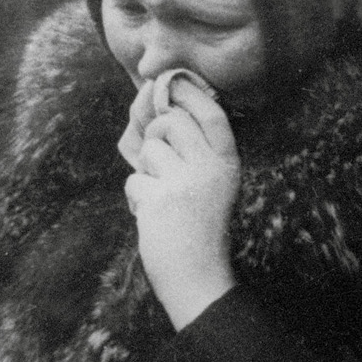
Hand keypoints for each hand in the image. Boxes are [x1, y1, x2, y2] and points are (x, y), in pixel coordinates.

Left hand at [121, 70, 241, 329]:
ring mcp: (185, 183)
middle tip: (160, 165)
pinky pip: (134, 181)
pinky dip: (137, 198)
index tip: (170, 83)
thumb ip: (188, 153)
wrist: (198, 278)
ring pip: (149, 150)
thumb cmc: (197, 231)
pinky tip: (153, 217)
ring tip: (162, 198)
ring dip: (146, 172)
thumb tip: (153, 110)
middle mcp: (210, 169)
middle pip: (171, 123)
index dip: (189, 95)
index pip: (211, 115)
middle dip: (155, 135)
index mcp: (227, 164)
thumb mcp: (206, 187)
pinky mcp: (161, 199)